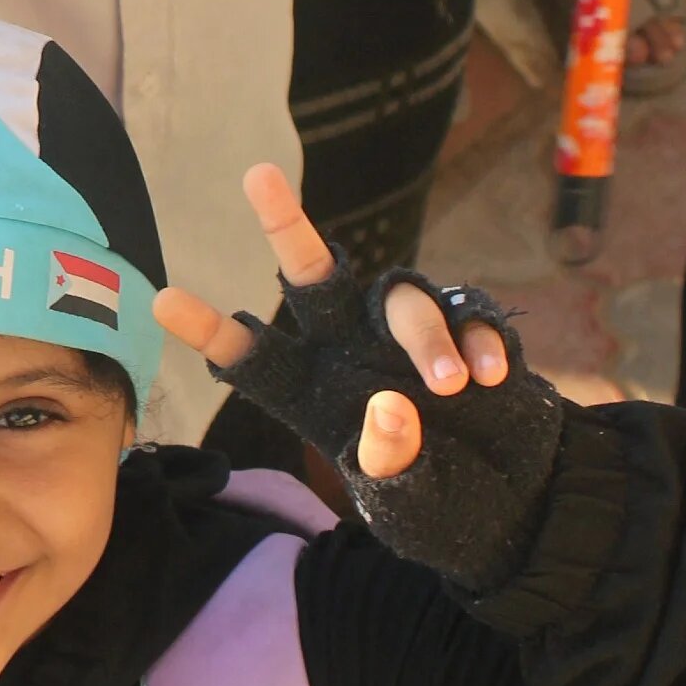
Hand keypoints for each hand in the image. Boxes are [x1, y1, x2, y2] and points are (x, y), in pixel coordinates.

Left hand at [149, 163, 565, 592]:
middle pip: (314, 278)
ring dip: (423, 335)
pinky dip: (479, 337)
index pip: (254, 358)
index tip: (161, 300)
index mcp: (317, 397)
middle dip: (286, 226)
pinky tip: (491, 377)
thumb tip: (392, 408)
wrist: (524, 503)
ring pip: (399, 295)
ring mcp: (410, 339)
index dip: (209, 330)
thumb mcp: (412, 508)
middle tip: (256, 174)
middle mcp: (355, 353)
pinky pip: (467, 309)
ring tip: (451, 387)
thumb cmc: (447, 510)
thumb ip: (394, 467)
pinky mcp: (469, 329)